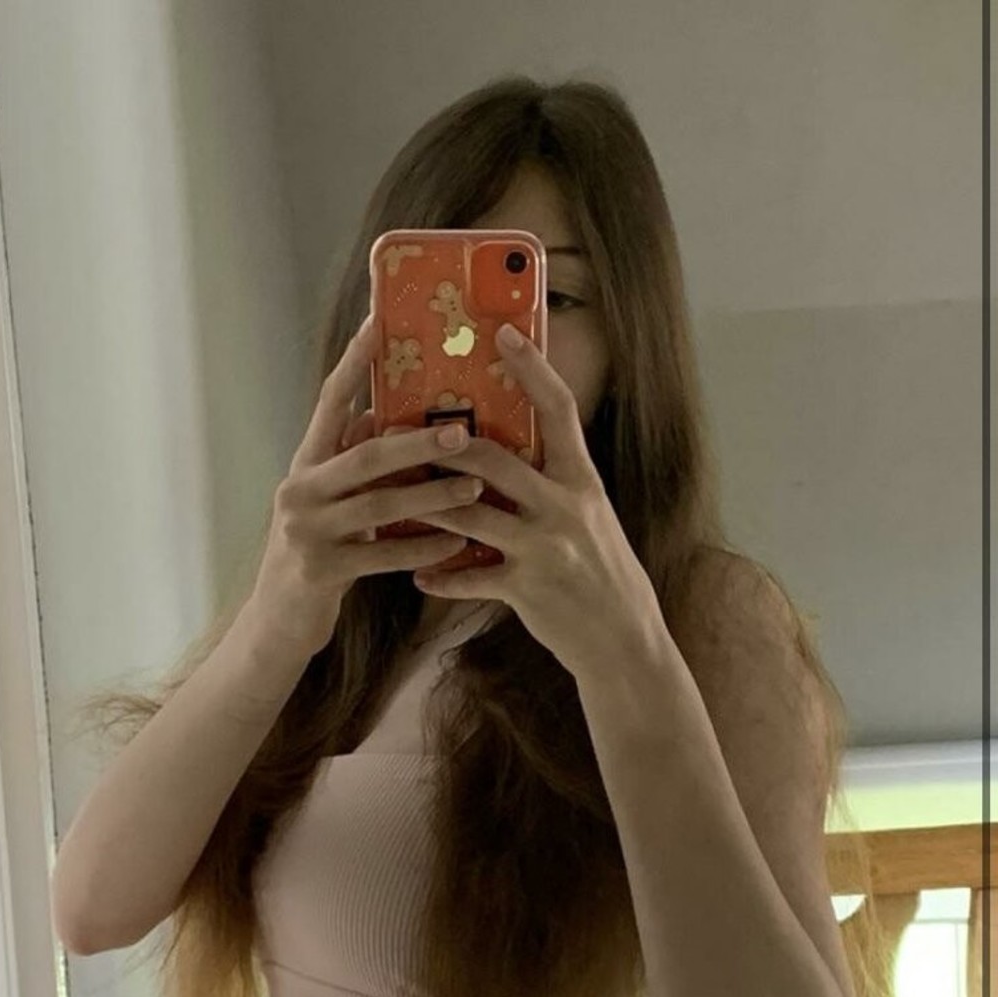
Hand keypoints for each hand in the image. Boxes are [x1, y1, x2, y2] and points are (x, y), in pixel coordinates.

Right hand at [249, 314, 484, 658]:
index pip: (330, 402)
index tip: (380, 322)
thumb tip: (381, 413)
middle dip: (417, 440)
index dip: (354, 362)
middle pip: (364, 453)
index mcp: (304, 464)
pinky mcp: (320, 570)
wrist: (277, 622)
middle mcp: (299, 489)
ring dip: (432, 496)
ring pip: (379, 505)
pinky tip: (456, 542)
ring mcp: (305, 530)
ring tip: (474, 487)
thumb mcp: (330, 501)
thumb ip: (352, 462)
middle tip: (463, 429)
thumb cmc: (317, 553)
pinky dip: (422, 547)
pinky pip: (382, 556)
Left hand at [407, 324, 662, 677]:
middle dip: (445, 445)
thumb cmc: (603, 576)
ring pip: (469, 515)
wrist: (624, 642)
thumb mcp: (591, 520)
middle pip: (495, 459)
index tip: (503, 332)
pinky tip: (419, 576)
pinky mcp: (527, 589)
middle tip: (403, 430)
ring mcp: (545, 548)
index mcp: (583, 482)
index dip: (532, 369)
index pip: (559, 411)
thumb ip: (555, 487)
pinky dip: (441, 575)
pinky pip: (470, 577)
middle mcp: (565, 508)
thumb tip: (514, 453)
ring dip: (427, 506)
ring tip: (394, 496)